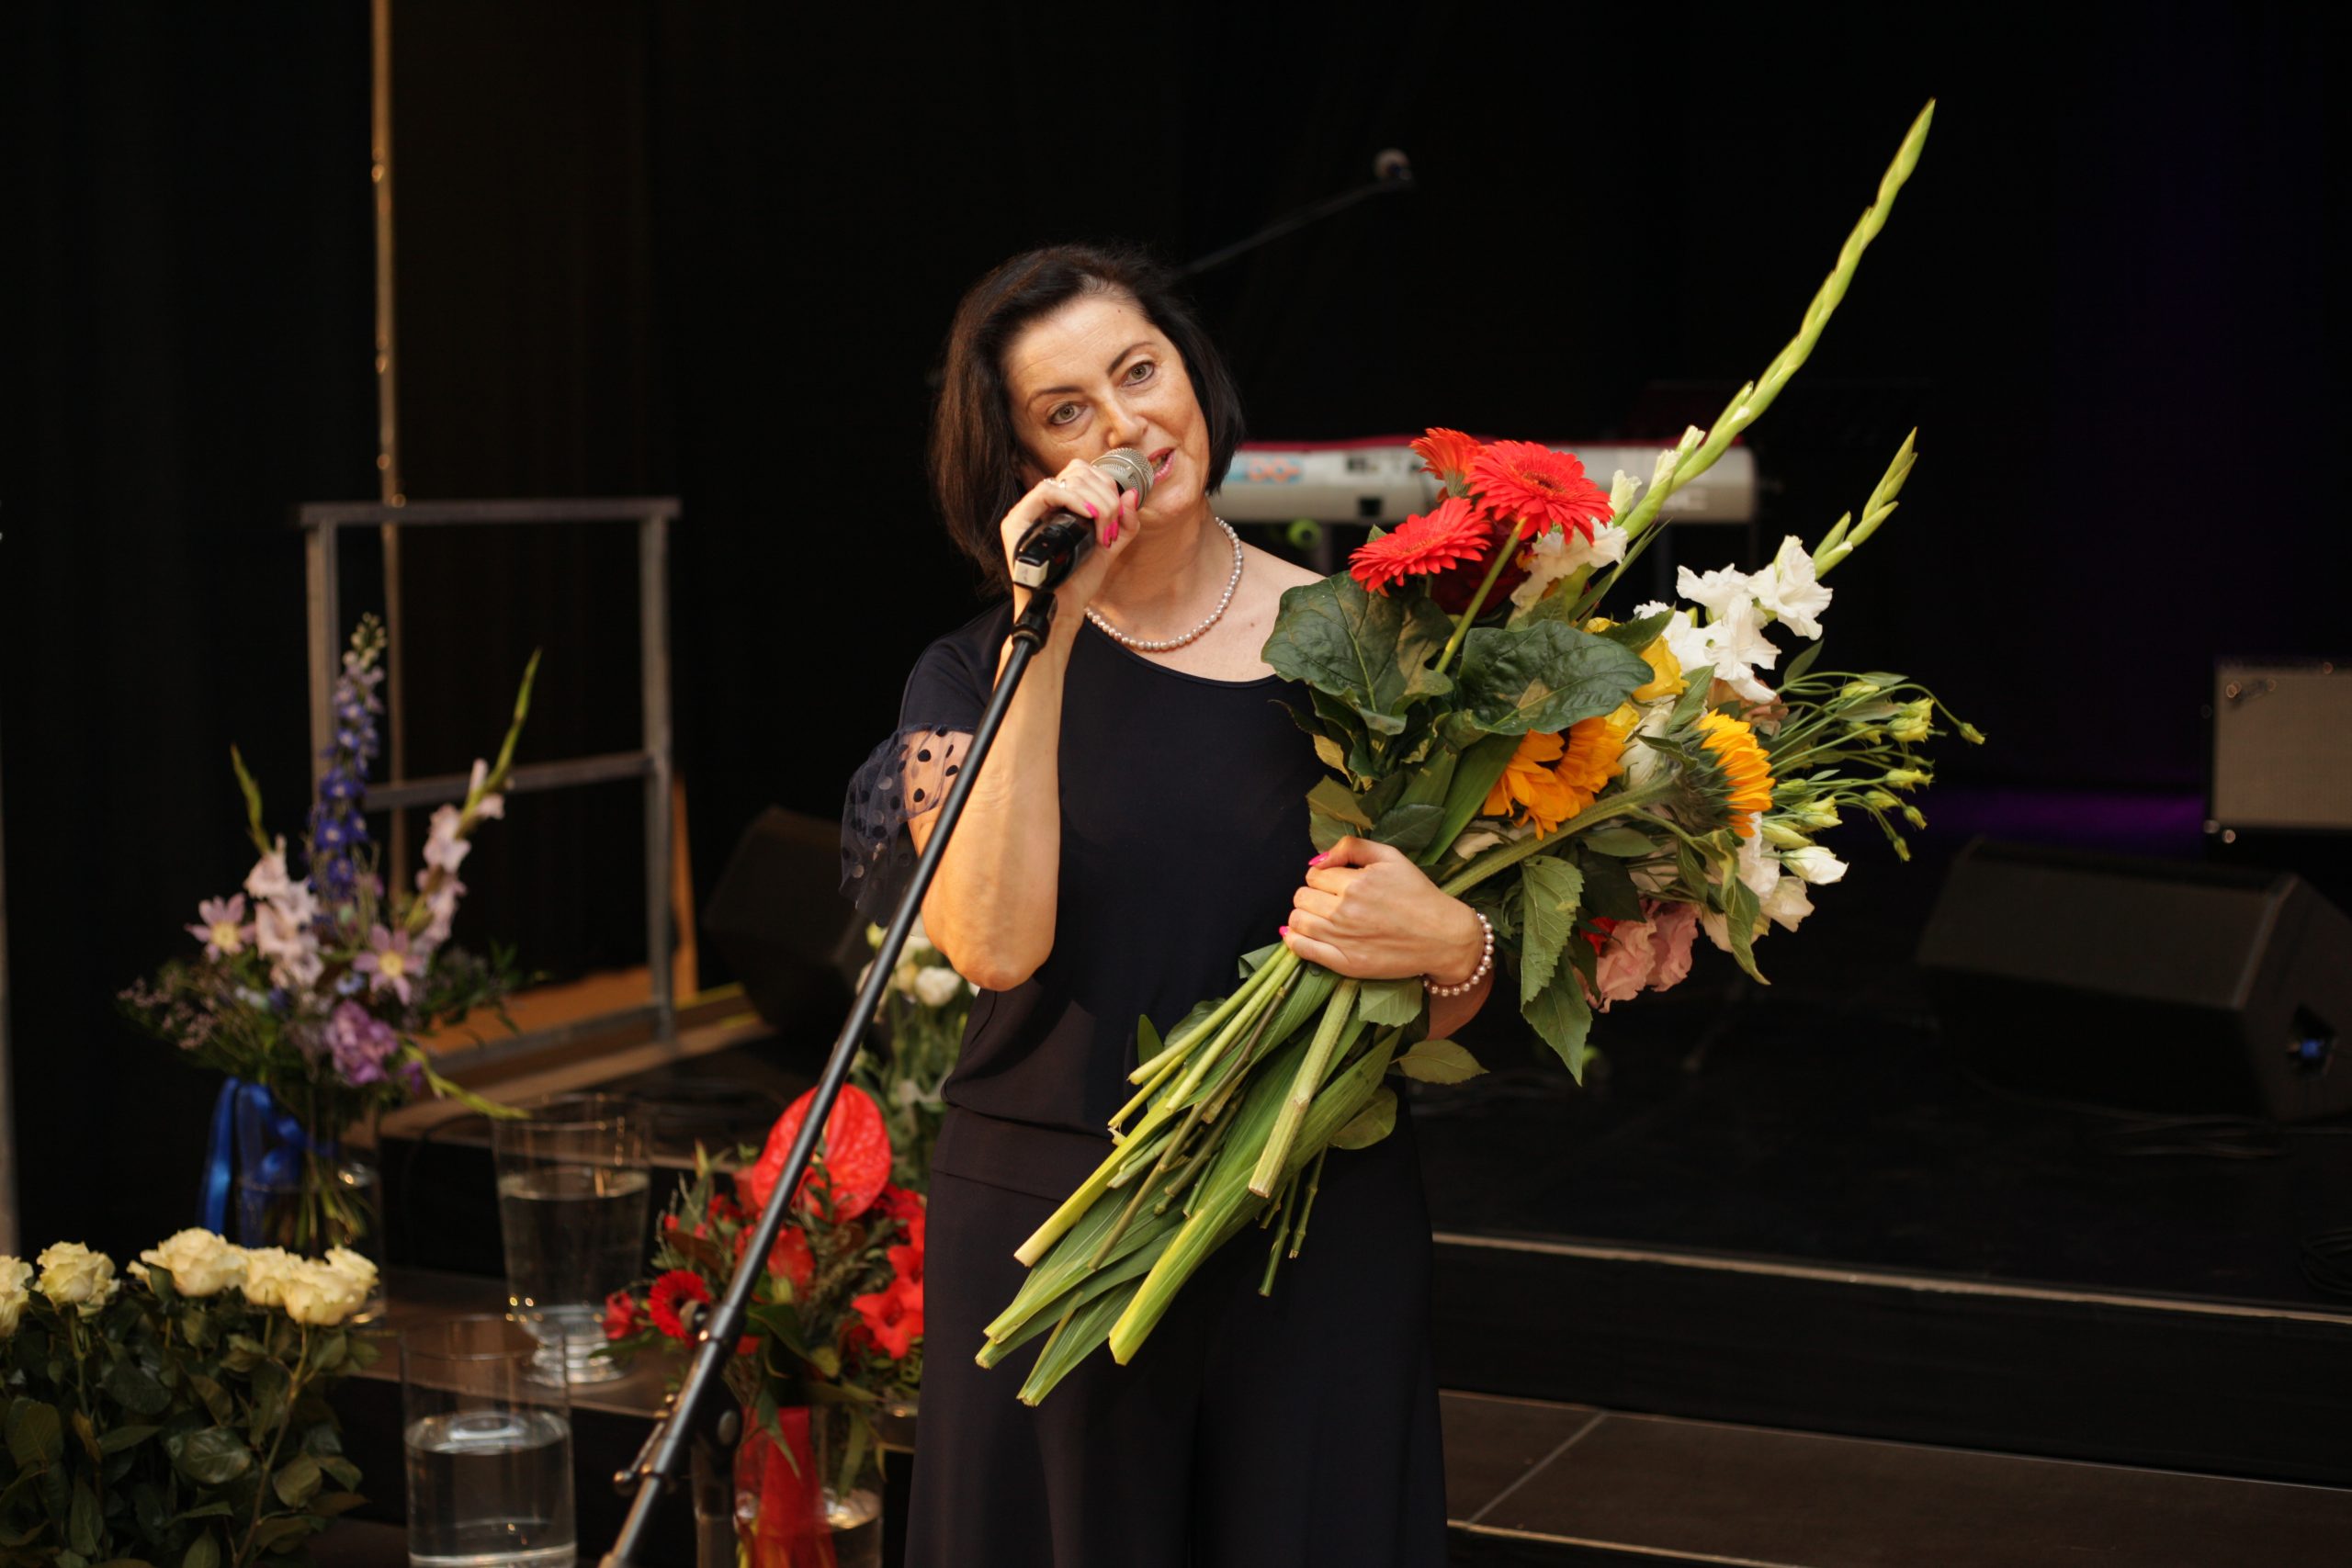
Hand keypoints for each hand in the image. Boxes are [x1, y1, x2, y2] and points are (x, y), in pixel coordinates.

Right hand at [998, 457, 1140, 625]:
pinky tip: (1089, 516)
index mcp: (1062, 506)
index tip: (1118, 513)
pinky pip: (1045, 491)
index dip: (1106, 484)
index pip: (1083, 473)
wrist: (1063, 608)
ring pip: (1065, 479)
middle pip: (1077, 471)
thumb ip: (1124, 523)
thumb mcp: (1109, 548)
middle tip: (1110, 527)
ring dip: (1095, 501)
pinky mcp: (1016, 521)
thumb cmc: (1079, 581)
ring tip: (1102, 531)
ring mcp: (1027, 511)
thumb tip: (1131, 494)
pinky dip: (1073, 499)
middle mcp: (1042, 505)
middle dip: (1105, 494)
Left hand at [1279, 836, 1486, 982]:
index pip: (1314, 875)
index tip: (1336, 883)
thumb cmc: (1418, 894)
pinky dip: (1295, 940)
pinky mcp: (1345, 963)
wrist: (1443, 937)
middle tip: (1329, 900)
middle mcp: (1345, 911)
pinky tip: (1302, 935)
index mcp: (1355, 883)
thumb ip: (1352, 847)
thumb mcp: (1391, 857)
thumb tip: (1317, 859)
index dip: (1323, 876)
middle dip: (1312, 895)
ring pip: (1297, 921)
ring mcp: (1343, 939)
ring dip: (1303, 915)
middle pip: (1302, 897)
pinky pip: (1302, 949)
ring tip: (1319, 916)